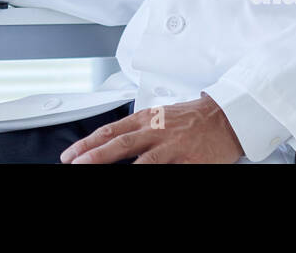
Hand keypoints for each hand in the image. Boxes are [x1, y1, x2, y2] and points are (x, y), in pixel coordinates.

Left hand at [59, 93, 244, 163]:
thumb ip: (135, 128)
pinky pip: (168, 173)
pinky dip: (153, 176)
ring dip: (121, 171)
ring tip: (99, 173)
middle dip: (94, 157)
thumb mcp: (158, 116)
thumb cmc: (191, 118)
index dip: (87, 144)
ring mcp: (173, 148)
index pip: (110, 131)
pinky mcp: (190, 162)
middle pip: (120, 145)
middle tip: (76, 165)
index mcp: (146, 118)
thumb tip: (108, 143)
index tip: (69, 156)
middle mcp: (156, 131)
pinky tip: (138, 180)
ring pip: (143, 163)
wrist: (226, 118)